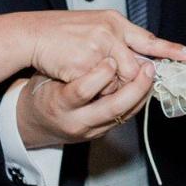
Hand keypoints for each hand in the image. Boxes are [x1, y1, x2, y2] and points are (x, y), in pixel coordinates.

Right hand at [18, 57, 156, 145]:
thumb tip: (104, 51)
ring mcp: (90, 131)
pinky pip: (124, 118)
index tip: (111, 60)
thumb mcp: (48, 76)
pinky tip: (145, 86)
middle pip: (112, 108)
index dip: (100, 75)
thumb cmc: (42, 92)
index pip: (82, 91)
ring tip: (151, 74)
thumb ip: (73, 66)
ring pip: (124, 115)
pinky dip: (138, 101)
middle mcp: (76, 121)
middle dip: (135, 88)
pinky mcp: (100, 134)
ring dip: (142, 94)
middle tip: (147, 69)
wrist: (34, 123)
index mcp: (58, 103)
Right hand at [25, 9, 185, 85]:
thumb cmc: (62, 31)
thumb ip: (120, 37)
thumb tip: (144, 56)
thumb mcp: (96, 25)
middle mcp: (109, 32)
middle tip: (131, 81)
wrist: (32, 34)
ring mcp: (95, 49)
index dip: (170, 49)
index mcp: (114, 22)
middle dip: (135, 79)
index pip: (148, 39)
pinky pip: (98, 87)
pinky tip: (86, 81)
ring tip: (99, 78)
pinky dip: (96, 89)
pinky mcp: (80, 66)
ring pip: (118, 81)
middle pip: (136, 68)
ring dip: (113, 86)